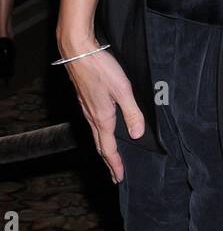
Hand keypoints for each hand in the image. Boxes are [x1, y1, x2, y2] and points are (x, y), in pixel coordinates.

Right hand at [59, 45, 146, 183]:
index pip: (109, 148)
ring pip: (96, 135)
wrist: (77, 51)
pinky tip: (104, 130)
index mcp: (102, 117)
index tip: (119, 178)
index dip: (115, 164)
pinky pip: (94, 124)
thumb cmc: (101, 68)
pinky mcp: (85, 99)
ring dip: (104, 149)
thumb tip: (137, 135)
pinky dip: (100, 135)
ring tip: (111, 157)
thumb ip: (132, 112)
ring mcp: (86, 108)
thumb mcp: (123, 90)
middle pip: (101, 145)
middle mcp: (92, 116)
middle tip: (115, 175)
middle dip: (109, 161)